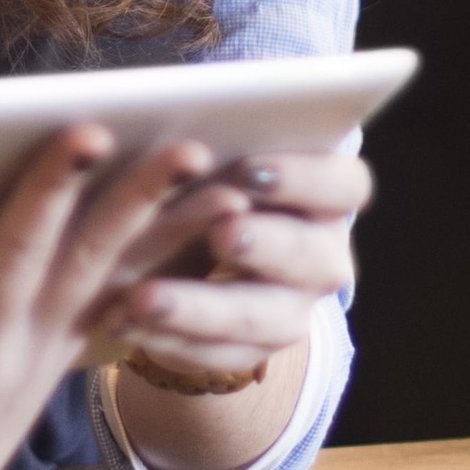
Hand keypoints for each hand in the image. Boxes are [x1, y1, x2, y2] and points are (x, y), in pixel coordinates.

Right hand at [0, 125, 225, 469]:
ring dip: (140, 209)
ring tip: (185, 154)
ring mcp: (32, 351)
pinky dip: (171, 246)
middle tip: (83, 129)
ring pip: (93, 268)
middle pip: (24, 263)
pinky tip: (218, 202)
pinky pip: (126, 288)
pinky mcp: (62, 348)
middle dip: (54, 192)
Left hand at [110, 147, 361, 394]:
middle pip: (312, 257)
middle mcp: (323, 257)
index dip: (305, 178)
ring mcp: (293, 310)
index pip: (345, 185)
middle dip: (266, 245)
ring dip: (201, 308)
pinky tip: (124, 321)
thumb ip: (215, 136)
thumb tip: (174, 113)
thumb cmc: (209, 171)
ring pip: (261, 318)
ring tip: (144, 297)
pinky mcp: (252, 351)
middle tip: (221, 232)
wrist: (196, 243)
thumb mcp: (219, 150)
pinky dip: (169, 339)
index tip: (251, 169)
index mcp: (331, 196)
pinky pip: (217, 355)